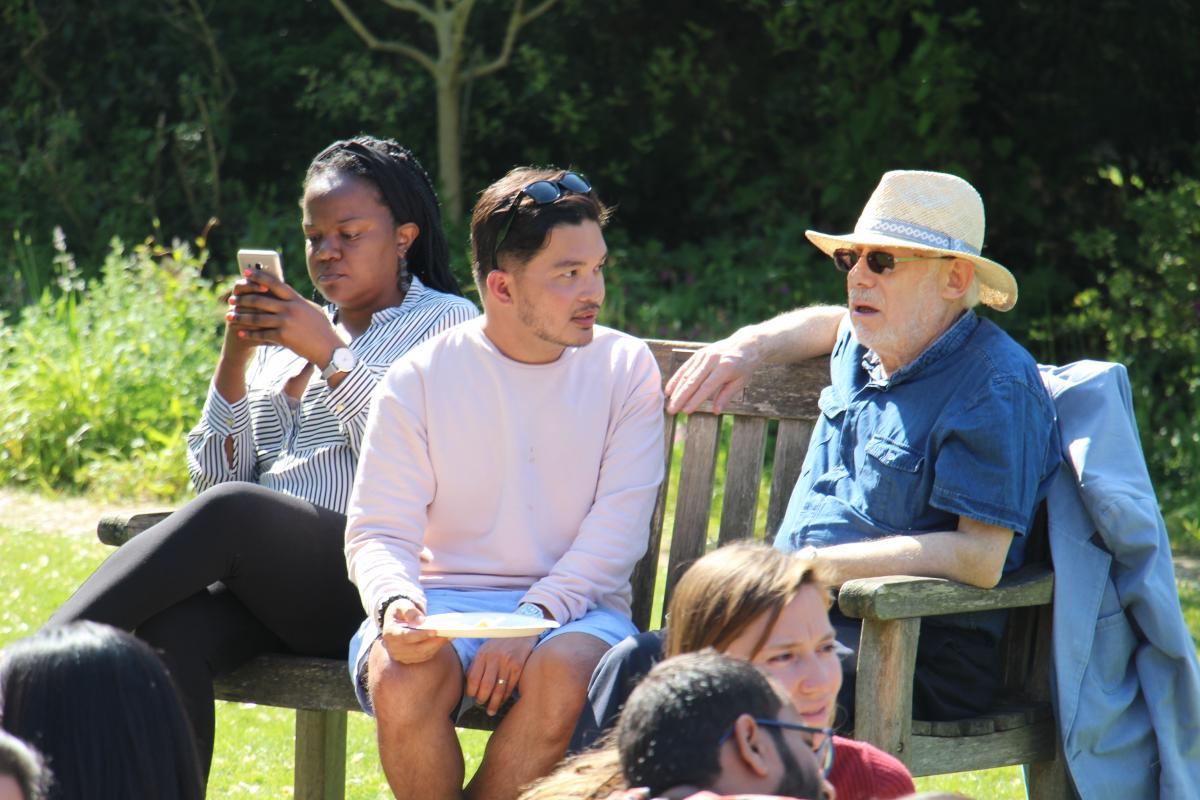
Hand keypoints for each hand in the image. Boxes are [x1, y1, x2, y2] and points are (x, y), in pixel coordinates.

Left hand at [226, 268, 343, 364]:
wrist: (329, 349)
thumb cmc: (323, 330)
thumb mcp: (312, 310)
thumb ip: (298, 302)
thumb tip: (286, 294)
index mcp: (297, 299)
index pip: (275, 283)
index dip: (259, 276)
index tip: (245, 273)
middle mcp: (290, 308)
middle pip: (260, 300)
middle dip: (243, 299)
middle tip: (231, 299)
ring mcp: (286, 322)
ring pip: (257, 317)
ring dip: (241, 317)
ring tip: (230, 316)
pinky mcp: (283, 337)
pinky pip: (261, 334)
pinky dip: (249, 334)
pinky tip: (241, 333)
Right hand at [380, 597, 448, 664]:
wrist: (397, 620)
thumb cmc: (401, 611)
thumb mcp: (403, 605)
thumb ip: (410, 611)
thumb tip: (420, 621)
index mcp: (390, 633)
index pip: (406, 636)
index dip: (420, 635)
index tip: (435, 631)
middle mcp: (394, 647)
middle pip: (417, 649)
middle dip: (434, 642)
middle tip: (449, 633)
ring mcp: (402, 655)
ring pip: (423, 654)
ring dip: (438, 645)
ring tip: (451, 635)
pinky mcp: (410, 659)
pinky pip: (426, 656)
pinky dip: (436, 648)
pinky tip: (446, 639)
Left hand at [465, 635, 537, 715]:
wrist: (522, 631)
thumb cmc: (501, 641)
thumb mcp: (486, 648)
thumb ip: (477, 663)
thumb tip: (469, 683)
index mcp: (483, 653)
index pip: (473, 678)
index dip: (471, 691)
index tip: (471, 696)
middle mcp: (494, 658)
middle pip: (485, 686)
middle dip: (482, 699)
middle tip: (480, 704)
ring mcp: (507, 663)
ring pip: (498, 689)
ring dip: (494, 703)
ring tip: (491, 711)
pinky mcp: (518, 667)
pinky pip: (510, 687)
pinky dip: (505, 697)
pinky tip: (502, 702)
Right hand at [665, 333, 761, 414]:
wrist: (746, 343)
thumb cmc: (745, 366)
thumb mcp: (740, 382)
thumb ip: (726, 396)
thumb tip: (716, 412)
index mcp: (725, 368)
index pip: (706, 387)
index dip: (695, 400)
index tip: (685, 411)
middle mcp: (712, 360)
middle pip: (693, 381)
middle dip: (680, 397)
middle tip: (671, 411)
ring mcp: (704, 355)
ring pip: (686, 375)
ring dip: (676, 390)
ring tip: (669, 404)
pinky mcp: (699, 354)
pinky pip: (685, 368)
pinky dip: (676, 379)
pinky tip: (669, 390)